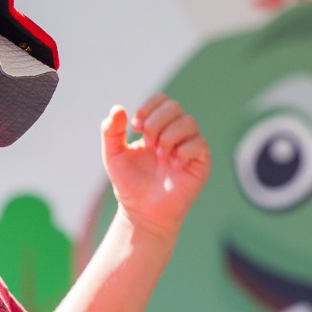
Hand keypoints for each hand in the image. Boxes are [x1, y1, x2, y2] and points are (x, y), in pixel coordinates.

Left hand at [101, 94, 209, 237]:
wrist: (142, 211)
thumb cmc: (129, 183)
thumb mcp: (113, 156)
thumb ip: (111, 132)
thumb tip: (117, 109)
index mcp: (156, 127)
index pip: (161, 100)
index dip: (149, 107)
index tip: (135, 126)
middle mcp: (175, 133)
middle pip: (175, 107)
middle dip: (157, 122)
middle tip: (148, 143)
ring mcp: (189, 146)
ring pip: (189, 122)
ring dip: (169, 136)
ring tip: (159, 155)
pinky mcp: (200, 162)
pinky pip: (199, 144)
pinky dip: (183, 151)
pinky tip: (172, 165)